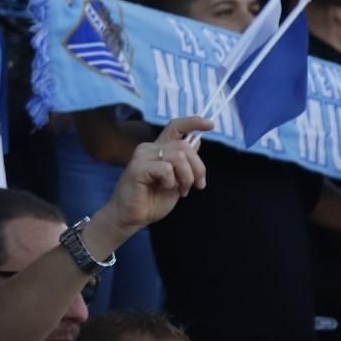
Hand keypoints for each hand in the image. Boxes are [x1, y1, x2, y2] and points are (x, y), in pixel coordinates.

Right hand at [98, 117, 209, 238]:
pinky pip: (166, 169)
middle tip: (197, 186)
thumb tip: (197, 142)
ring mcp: (142, 156)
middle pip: (184, 146)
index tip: (211, 124)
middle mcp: (150, 148)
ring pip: (179, 156)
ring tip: (181, 191)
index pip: (176, 126)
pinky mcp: (137, 167)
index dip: (193, 122)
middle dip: (198, 168)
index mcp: (159, 149)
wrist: (130, 218)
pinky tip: (163, 189)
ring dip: (186, 177)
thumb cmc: (151, 201)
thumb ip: (184, 163)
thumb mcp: (176, 181)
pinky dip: (171, 182)